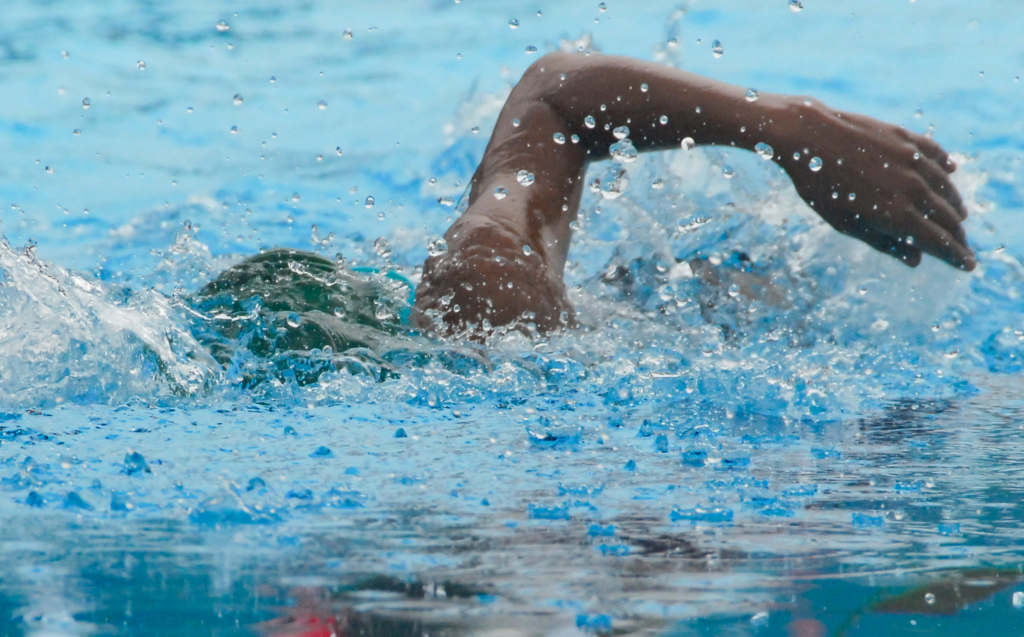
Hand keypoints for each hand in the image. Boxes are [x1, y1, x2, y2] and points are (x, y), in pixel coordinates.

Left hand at [780, 100, 973, 269]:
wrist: (809, 137)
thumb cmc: (820, 186)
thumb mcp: (845, 223)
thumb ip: (883, 242)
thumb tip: (916, 260)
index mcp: (897, 215)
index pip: (939, 241)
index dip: (956, 255)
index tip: (969, 264)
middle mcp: (912, 188)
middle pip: (947, 218)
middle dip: (958, 235)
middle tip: (962, 246)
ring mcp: (912, 160)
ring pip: (946, 187)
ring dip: (955, 204)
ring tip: (959, 216)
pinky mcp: (905, 138)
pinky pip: (935, 154)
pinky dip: (945, 166)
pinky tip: (951, 171)